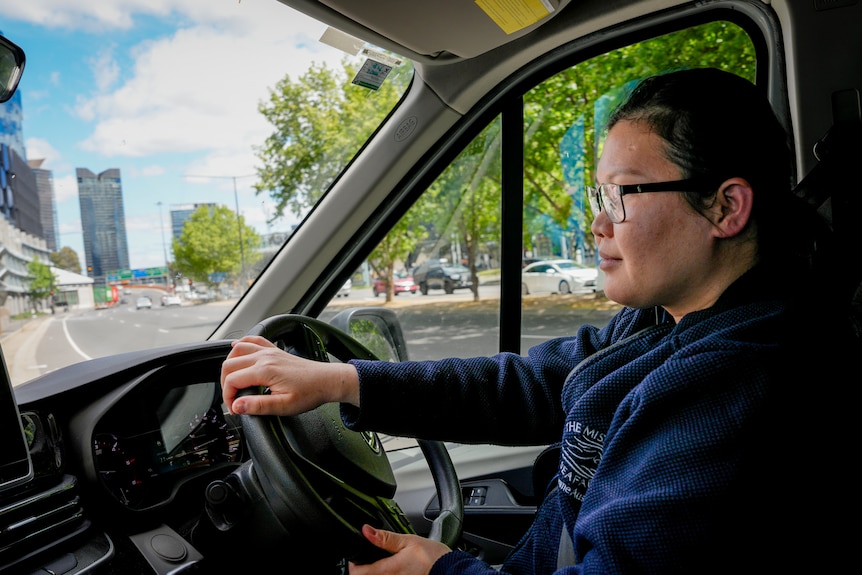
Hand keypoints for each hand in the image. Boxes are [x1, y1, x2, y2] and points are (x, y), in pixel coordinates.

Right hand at [220, 335, 359, 415]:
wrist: (328, 381)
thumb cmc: (310, 393)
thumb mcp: (284, 406)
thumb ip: (258, 406)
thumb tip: (237, 406)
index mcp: (265, 370)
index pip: (232, 380)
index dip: (228, 397)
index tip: (235, 408)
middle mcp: (265, 357)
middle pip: (229, 364)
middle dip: (225, 383)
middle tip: (233, 399)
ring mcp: (269, 351)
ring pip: (237, 350)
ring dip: (229, 364)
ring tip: (232, 381)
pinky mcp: (275, 350)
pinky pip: (253, 340)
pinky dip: (241, 344)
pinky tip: (237, 349)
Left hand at [349, 525, 450, 574]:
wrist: (450, 570)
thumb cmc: (433, 557)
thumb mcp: (409, 541)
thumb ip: (386, 538)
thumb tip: (366, 531)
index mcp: (389, 569)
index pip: (358, 573)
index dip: (353, 565)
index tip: (355, 557)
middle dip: (363, 569)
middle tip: (367, 558)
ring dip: (374, 571)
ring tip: (380, 561)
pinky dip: (386, 574)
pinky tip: (392, 568)